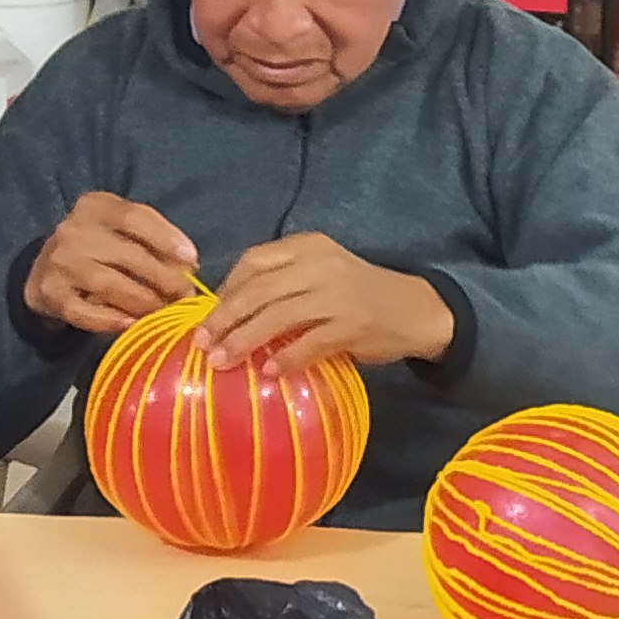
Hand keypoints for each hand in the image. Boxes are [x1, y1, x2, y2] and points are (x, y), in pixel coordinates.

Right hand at [22, 192, 198, 336]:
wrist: (47, 267)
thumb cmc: (99, 246)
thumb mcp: (123, 229)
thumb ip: (154, 239)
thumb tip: (188, 265)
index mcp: (95, 206)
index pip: (133, 217)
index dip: (165, 238)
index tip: (192, 258)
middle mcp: (73, 230)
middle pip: (127, 254)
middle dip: (164, 278)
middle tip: (185, 295)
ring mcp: (59, 262)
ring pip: (109, 284)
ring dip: (144, 301)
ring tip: (165, 311)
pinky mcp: (50, 293)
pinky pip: (84, 312)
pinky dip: (111, 321)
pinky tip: (132, 324)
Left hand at [198, 233, 453, 373]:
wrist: (417, 309)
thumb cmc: (359, 295)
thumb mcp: (320, 274)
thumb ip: (282, 285)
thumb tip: (227, 315)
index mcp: (308, 246)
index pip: (253, 262)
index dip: (225, 291)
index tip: (208, 318)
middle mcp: (321, 265)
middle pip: (259, 289)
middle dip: (224, 319)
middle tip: (202, 344)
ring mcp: (338, 295)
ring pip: (278, 316)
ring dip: (245, 341)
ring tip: (222, 362)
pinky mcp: (353, 325)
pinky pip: (309, 342)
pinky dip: (286, 358)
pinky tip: (269, 372)